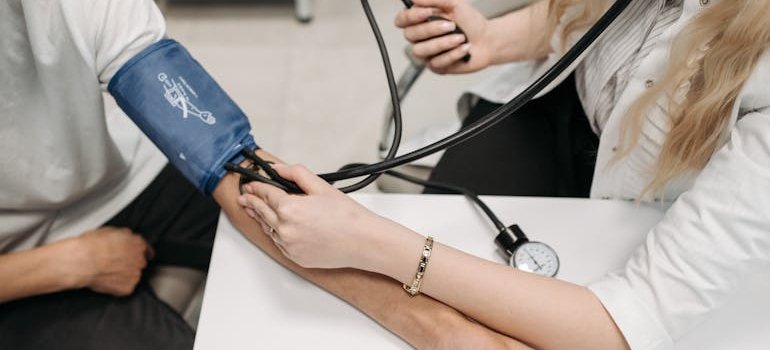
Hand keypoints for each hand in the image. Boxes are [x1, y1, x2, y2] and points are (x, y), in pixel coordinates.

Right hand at [72, 227, 151, 295]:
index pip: (147, 250)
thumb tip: (126, 238)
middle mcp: (140, 259)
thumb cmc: (92, 246)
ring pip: (133, 276)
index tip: (137, 256)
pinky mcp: (128, 288)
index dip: (140, 253)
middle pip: (139, 263)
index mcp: (137, 244)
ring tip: (107, 273)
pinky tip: (106, 281)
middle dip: (130, 264)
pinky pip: (125, 288)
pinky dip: (118, 287)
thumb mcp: (110, 231)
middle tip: (114, 265)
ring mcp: (135, 274)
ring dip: (124, 276)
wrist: (84, 261)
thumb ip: (125, 236)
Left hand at [237, 164, 394, 269]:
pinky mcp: (295, 257)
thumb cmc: (347, 217)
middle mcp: (285, 229)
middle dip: (252, 202)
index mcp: (289, 209)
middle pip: (262, 212)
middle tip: (244, 197)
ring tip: (255, 211)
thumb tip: (279, 169)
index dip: (256, 187)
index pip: (266, 194)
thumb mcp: (321, 187)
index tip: (251, 184)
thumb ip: (296, 174)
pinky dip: (276, 233)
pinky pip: (279, 243)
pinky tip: (276, 227)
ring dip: (261, 218)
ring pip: (268, 229)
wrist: (363, 242)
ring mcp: (289, 246)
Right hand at [395, 0, 491, 73]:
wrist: (487, 40)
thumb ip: (434, 0)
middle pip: (410, 35)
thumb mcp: (454, 4)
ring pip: (421, 51)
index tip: (428, 12)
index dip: (411, 17)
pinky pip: (437, 62)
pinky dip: (453, 54)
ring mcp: (427, 54)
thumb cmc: (470, 22)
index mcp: (420, 21)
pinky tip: (465, 48)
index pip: (402, 20)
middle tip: (452, 25)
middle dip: (431, 29)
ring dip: (443, 43)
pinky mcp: (436, 67)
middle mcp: (420, 38)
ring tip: (461, 37)